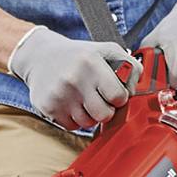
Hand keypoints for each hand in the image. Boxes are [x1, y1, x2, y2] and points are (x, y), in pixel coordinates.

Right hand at [7, 26, 135, 129]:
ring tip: (83, 99)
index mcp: (91, 63)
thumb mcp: (105, 50)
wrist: (40, 56)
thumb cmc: (78, 55)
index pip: (118, 96)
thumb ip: (129, 65)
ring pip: (88, 123)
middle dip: (106, 109)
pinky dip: (74, 118)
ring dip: (90, 115)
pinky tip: (70, 103)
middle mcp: (74, 79)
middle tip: (99, 99)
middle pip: (104, 115)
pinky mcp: (48, 107)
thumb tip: (136, 89)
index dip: (119, 97)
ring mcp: (59, 95)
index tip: (113, 92)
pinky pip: (72, 126)